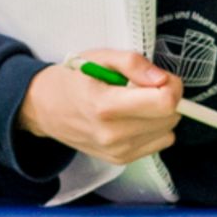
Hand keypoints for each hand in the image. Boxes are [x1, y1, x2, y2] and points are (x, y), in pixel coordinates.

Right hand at [16, 51, 181, 165]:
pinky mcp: (121, 159)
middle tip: (144, 87)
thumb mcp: (100, 58)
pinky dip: (152, 128)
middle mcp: (113, 134)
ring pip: (168, 131)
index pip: (165, 103)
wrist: (44, 108)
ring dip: (160, 115)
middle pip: (170, 117)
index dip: (171, 85)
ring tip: (135, 103)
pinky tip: (132, 118)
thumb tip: (162, 79)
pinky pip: (158, 143)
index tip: (159, 77)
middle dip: (166, 97)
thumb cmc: (73, 79)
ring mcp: (117, 151)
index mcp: (106, 106)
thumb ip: (133, 63)